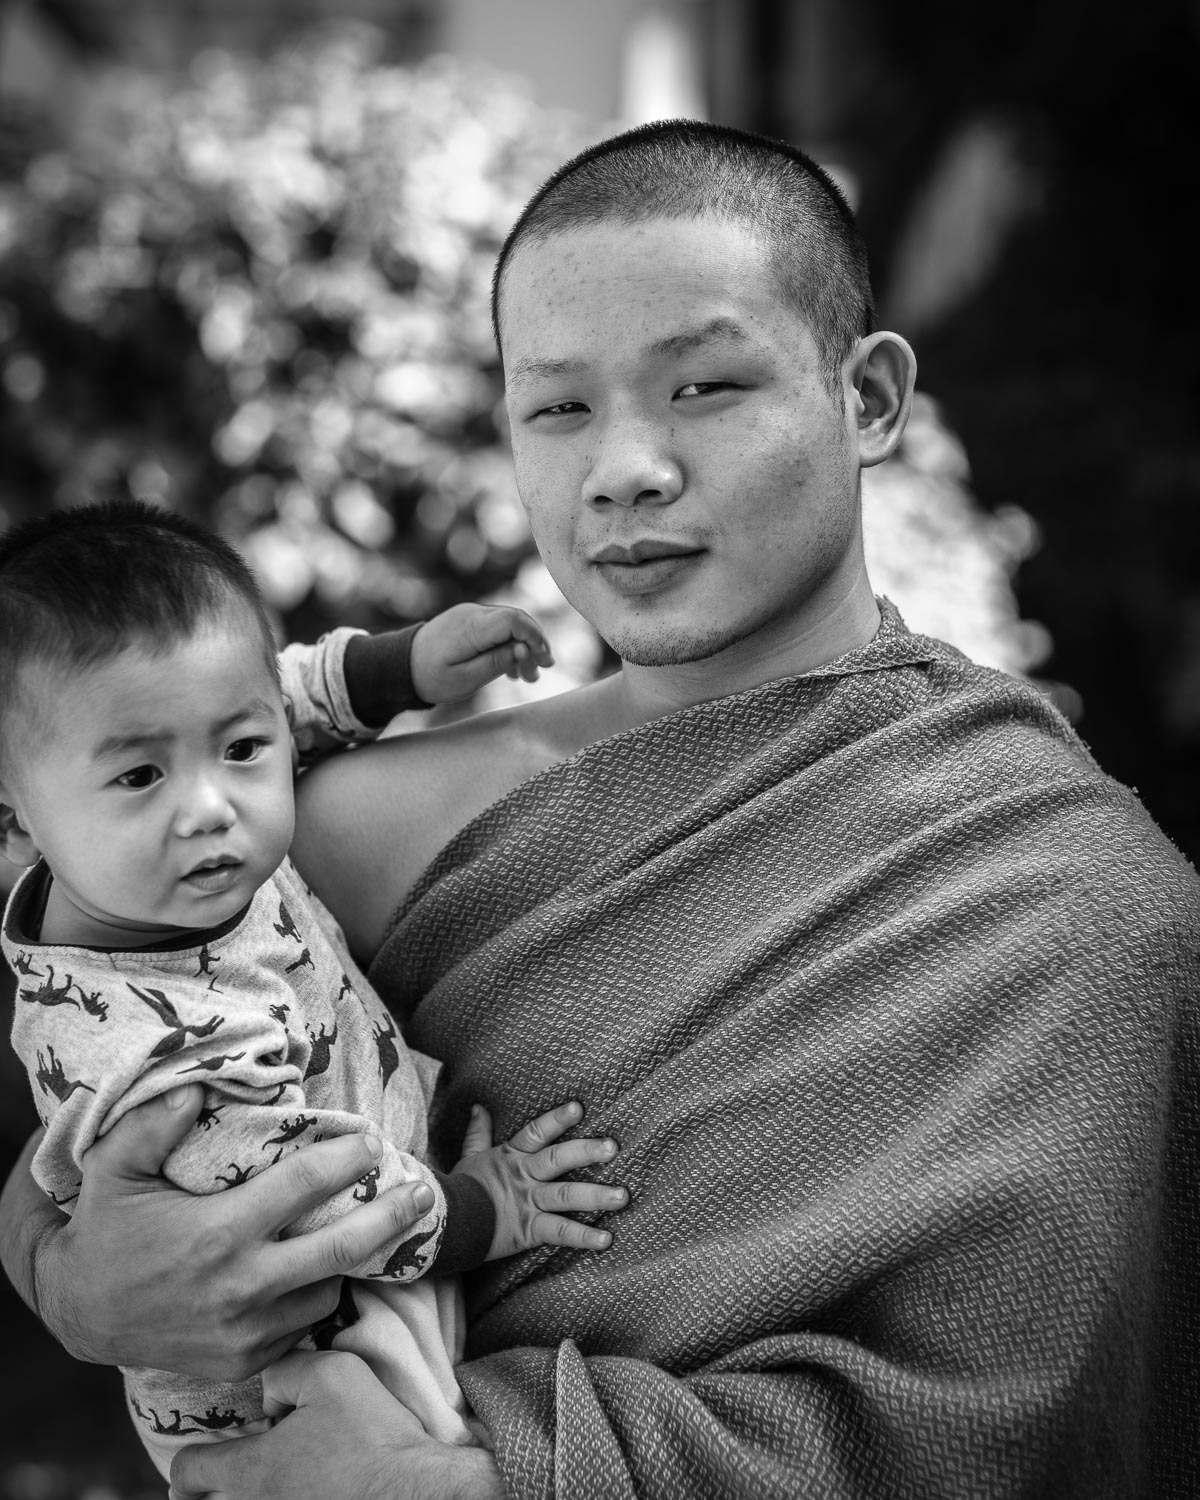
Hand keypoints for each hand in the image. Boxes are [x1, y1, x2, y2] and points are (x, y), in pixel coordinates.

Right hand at [0, 1085, 433, 1378]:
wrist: (81, 1314)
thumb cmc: (106, 1231)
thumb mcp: (113, 1169)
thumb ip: (152, 1123)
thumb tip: (196, 1086)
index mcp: (220, 1233)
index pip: (304, 1187)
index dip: (347, 1159)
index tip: (373, 1141)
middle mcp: (242, 1287)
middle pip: (341, 1250)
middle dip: (390, 1218)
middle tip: (423, 1192)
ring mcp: (247, 1332)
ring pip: (327, 1292)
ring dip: (352, 1261)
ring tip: (377, 1228)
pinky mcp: (247, 1362)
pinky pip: (303, 1327)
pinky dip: (319, 1298)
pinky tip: (328, 1271)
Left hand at [168, 1350, 504, 1499]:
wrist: (413, 1489)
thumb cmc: (371, 1434)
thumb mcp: (330, 1373)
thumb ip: (284, 1370)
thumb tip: (270, 1397)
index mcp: (251, 1470)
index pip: (188, 1471)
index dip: (190, 1456)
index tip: (205, 1450)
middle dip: (202, 1492)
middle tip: (215, 1478)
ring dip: (238, 1496)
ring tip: (261, 1481)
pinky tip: (300, 1487)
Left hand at [410, 604, 552, 703]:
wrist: (401, 666)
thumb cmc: (431, 677)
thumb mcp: (465, 679)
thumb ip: (497, 662)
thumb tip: (525, 650)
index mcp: (470, 627)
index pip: (513, 620)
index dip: (534, 636)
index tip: (544, 660)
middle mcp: (472, 614)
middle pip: (517, 619)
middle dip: (534, 644)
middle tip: (542, 670)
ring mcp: (471, 615)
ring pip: (510, 624)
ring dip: (524, 647)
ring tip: (529, 676)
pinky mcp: (470, 621)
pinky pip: (498, 627)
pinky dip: (510, 644)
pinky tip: (514, 668)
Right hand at [453, 1100, 628, 1259]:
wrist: (447, 1226)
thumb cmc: (461, 1189)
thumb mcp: (471, 1157)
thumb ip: (479, 1132)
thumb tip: (479, 1107)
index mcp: (512, 1156)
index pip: (536, 1133)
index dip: (557, 1120)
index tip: (578, 1107)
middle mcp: (524, 1177)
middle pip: (558, 1160)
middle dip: (586, 1152)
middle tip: (613, 1147)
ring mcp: (529, 1203)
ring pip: (566, 1197)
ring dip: (596, 1196)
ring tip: (623, 1196)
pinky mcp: (530, 1231)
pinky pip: (561, 1233)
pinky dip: (584, 1237)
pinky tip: (607, 1239)